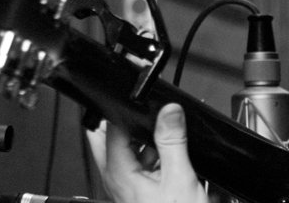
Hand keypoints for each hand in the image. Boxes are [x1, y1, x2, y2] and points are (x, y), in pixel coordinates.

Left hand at [87, 103, 208, 202]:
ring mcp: (128, 186)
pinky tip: (175, 154)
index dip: (124, 107)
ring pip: (131, 150)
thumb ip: (172, 141)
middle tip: (152, 113)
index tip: (142, 97)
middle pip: (114, 138)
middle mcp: (117, 179)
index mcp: (118, 172)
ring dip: (147, 138)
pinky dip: (157, 155)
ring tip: (170, 133)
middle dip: (133, 123)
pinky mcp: (141, 192)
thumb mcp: (179, 178)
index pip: (109, 128)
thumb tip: (169, 110)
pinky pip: (144, 164)